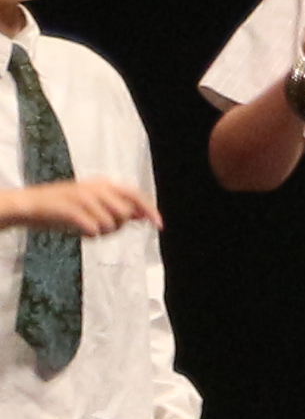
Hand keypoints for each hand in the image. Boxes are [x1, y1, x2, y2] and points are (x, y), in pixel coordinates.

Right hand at [0, 175, 153, 237]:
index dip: (150, 210)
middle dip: (118, 225)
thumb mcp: (94, 202)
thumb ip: (118, 207)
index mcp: (103, 184)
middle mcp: (96, 188)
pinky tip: (78, 231)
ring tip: (85, 226)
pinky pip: (94, 230)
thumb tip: (144, 215)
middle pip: (125, 213)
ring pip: (110, 224)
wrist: (30, 204)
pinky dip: (89, 235)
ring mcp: (82, 197)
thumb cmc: (64, 207)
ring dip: (101, 231)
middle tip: (100, 227)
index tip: (159, 225)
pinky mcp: (71, 209)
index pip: (135, 195)